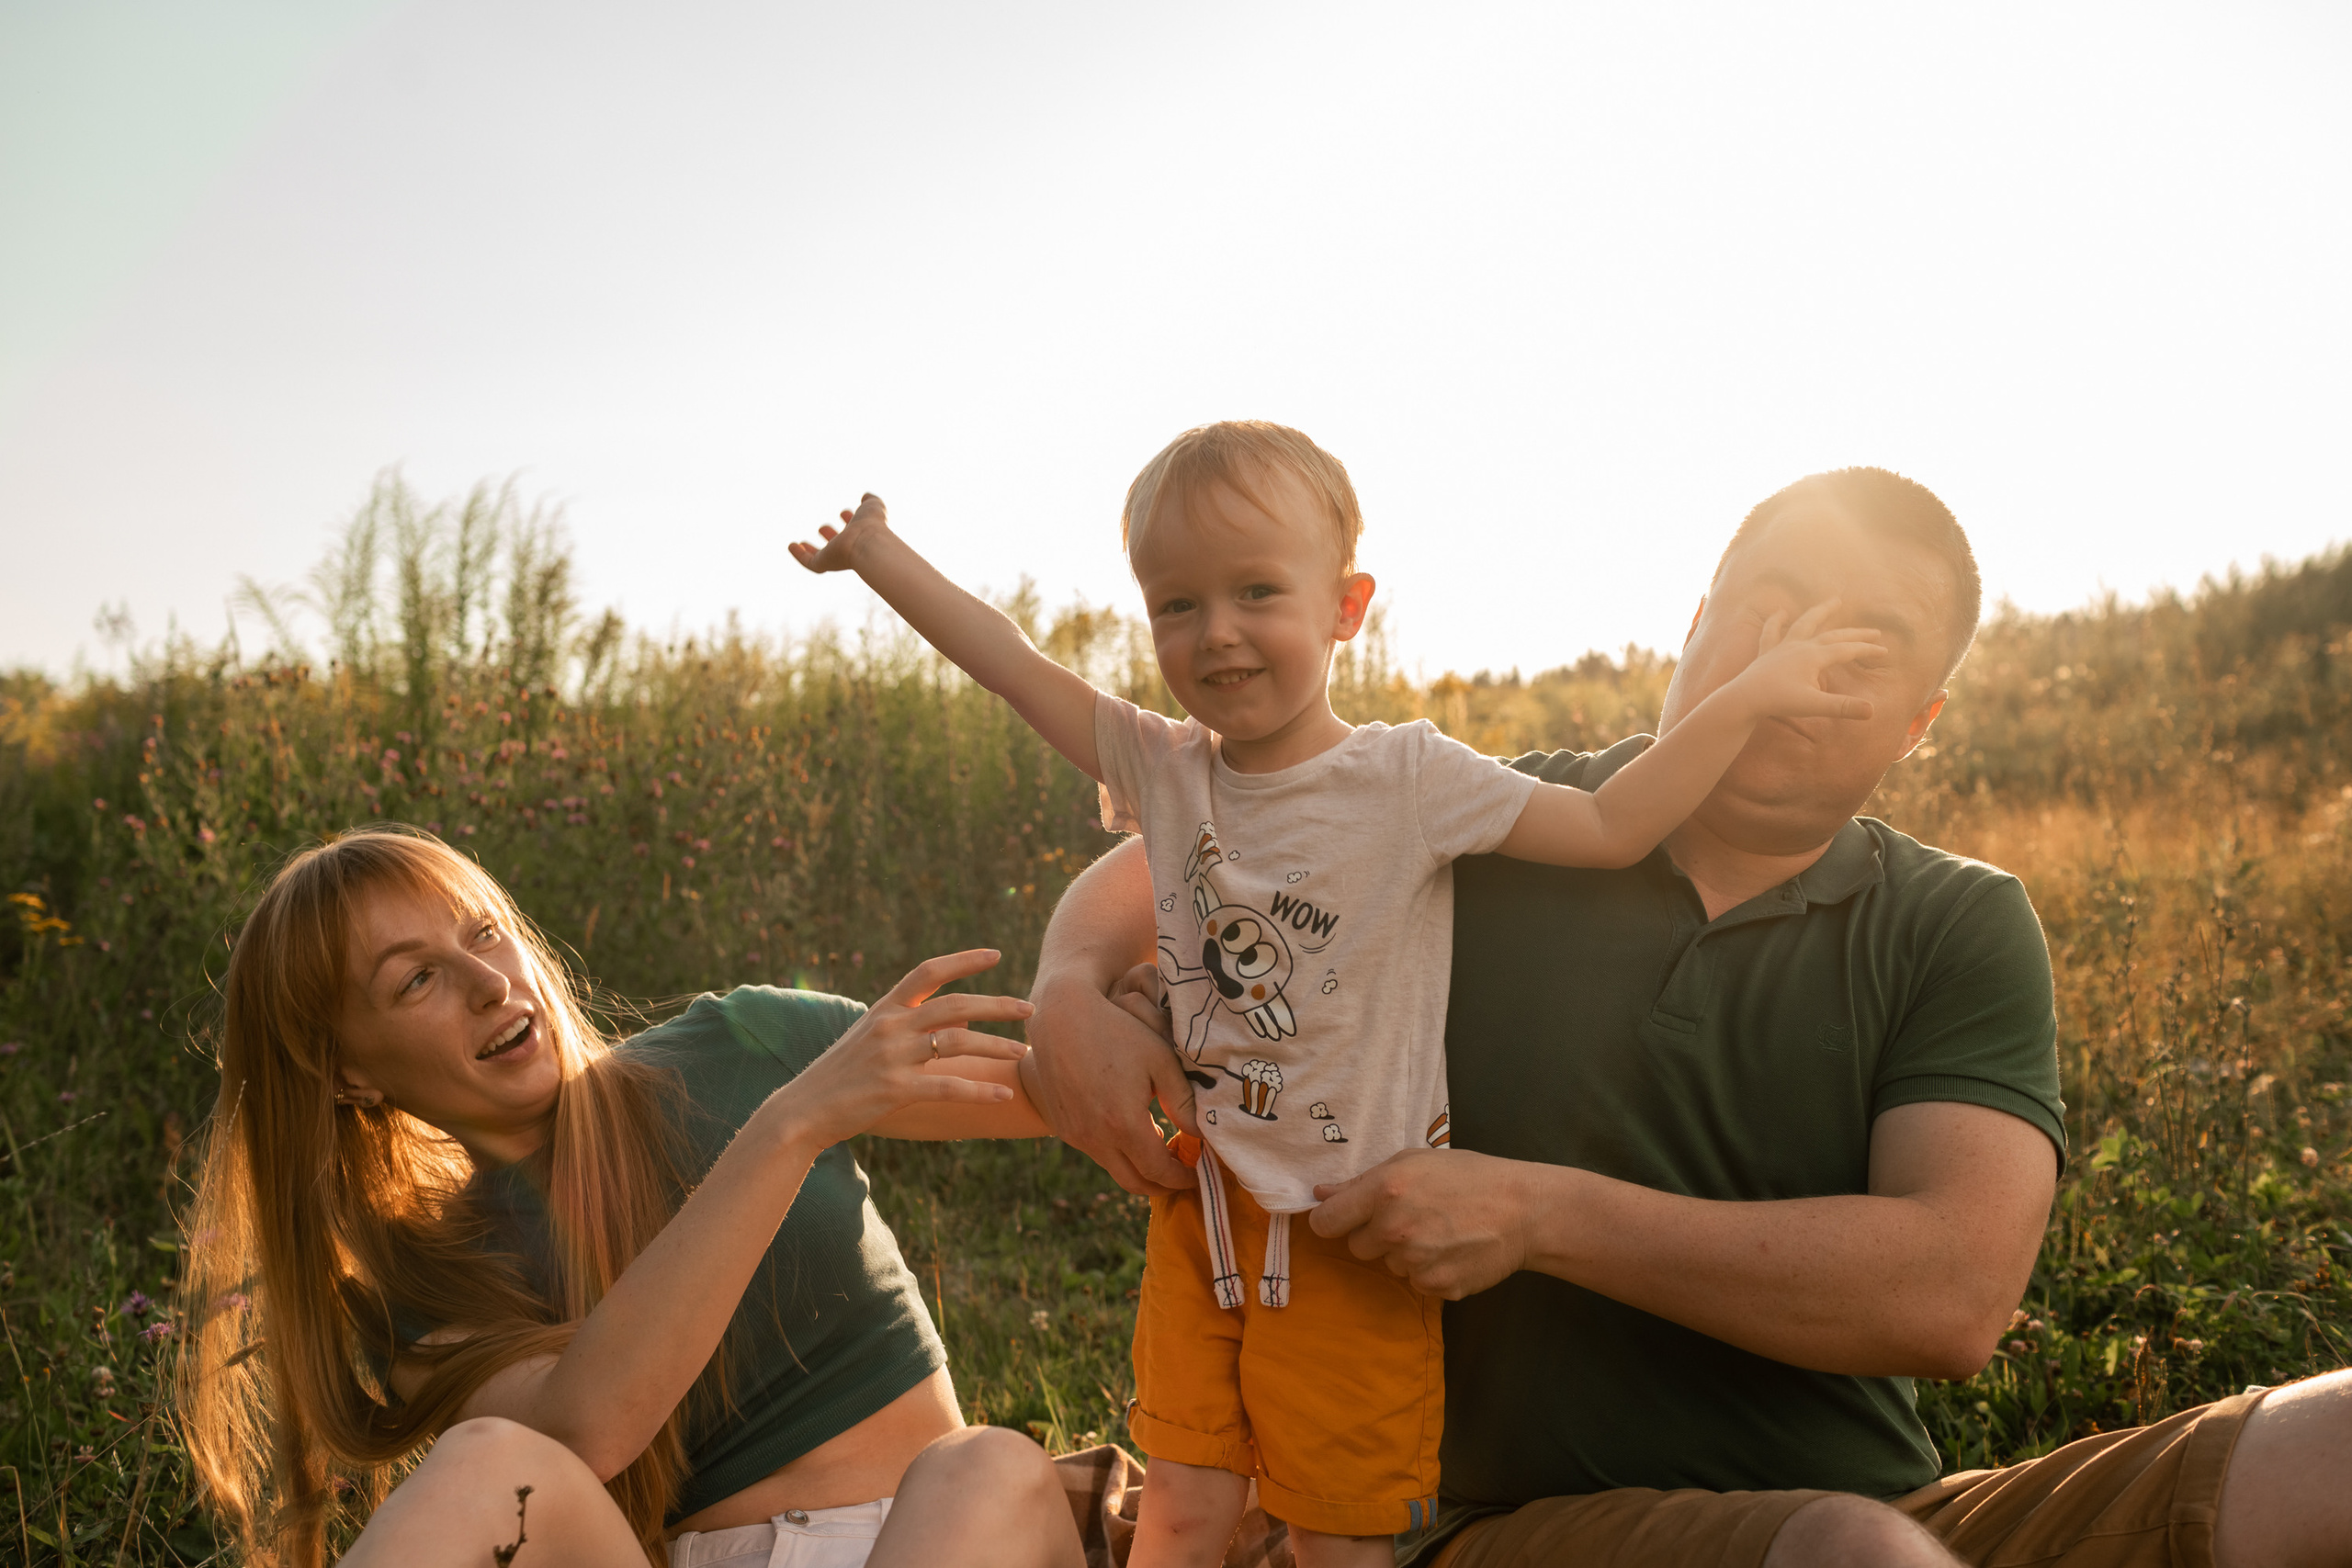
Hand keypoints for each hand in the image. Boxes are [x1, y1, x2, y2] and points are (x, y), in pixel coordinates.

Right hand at [774, 949, 1031, 1148]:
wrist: (804, 1109)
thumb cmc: (843, 1073)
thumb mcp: (874, 1038)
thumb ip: (916, 1023)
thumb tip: (965, 1015)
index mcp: (885, 1008)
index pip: (928, 972)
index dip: (963, 960)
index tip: (996, 955)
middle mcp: (890, 1026)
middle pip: (956, 1005)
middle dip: (997, 1005)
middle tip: (1029, 1008)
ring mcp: (892, 1057)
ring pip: (958, 1042)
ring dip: (996, 1046)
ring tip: (1024, 1053)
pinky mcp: (895, 1090)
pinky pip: (949, 1086)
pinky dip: (980, 1091)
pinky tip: (1003, 1095)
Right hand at [789, 493, 890, 574]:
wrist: (867, 543)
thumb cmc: (871, 525)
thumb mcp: (873, 506)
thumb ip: (871, 501)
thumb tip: (866, 497)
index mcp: (863, 535)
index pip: (855, 529)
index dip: (849, 520)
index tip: (845, 512)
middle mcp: (849, 548)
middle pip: (838, 544)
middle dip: (831, 535)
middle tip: (824, 528)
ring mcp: (836, 557)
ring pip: (822, 556)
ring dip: (812, 549)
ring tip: (802, 543)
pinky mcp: (824, 563)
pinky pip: (808, 561)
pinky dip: (798, 555)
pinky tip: (791, 546)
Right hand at [1026, 968, 1198, 1198]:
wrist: (1060, 1019)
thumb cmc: (1117, 1032)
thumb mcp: (1160, 1059)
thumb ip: (1183, 1101)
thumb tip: (1200, 1134)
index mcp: (1123, 1124)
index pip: (1159, 1171)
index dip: (1181, 1178)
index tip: (1196, 1173)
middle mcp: (1096, 1138)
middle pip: (1135, 1183)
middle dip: (1162, 1186)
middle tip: (1182, 1174)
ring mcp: (1076, 1135)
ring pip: (1114, 1169)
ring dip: (1139, 1169)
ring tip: (1161, 1151)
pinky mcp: (1063, 1128)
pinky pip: (1096, 1152)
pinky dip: (1118, 1153)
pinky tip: (1131, 1132)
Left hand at [1309, 1148, 1538, 1299]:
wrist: (1523, 1210)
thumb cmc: (1469, 1176)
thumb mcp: (1414, 1161)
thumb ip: (1362, 1180)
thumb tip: (1321, 1194)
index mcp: (1384, 1190)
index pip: (1326, 1222)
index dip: (1330, 1221)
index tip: (1340, 1220)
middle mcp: (1395, 1229)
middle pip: (1356, 1247)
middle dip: (1375, 1235)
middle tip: (1411, 1217)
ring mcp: (1416, 1262)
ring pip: (1389, 1265)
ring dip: (1405, 1253)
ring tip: (1440, 1231)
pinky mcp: (1436, 1287)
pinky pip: (1416, 1282)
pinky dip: (1429, 1270)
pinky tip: (1453, 1250)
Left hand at [1722, 600, 1883, 722]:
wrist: (1744, 698)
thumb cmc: (1778, 701)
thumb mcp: (1813, 706)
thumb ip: (1843, 707)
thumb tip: (1872, 710)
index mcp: (1814, 656)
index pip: (1847, 650)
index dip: (1867, 650)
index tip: (1885, 651)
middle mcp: (1800, 646)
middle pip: (1833, 635)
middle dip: (1856, 634)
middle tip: (1875, 632)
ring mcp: (1783, 647)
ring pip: (1805, 623)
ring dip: (1821, 612)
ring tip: (1835, 600)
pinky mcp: (1767, 652)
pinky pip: (1771, 632)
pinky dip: (1776, 621)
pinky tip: (1779, 611)